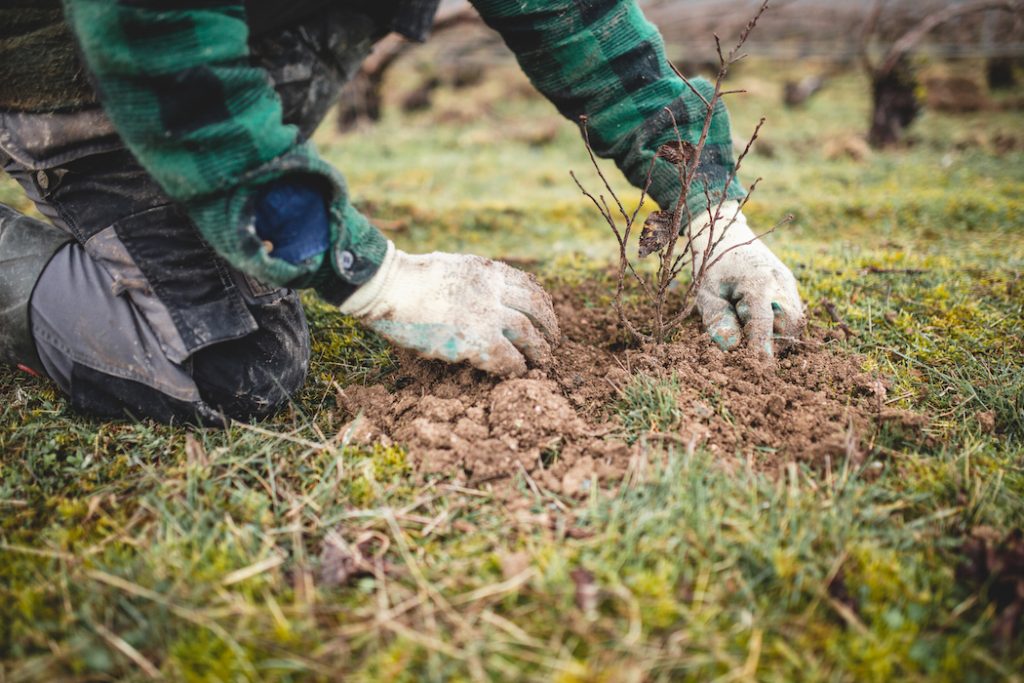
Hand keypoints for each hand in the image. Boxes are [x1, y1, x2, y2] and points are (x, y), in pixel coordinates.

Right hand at [340, 242, 558, 374]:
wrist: (389, 287)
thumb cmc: (408, 280)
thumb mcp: (450, 267)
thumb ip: (472, 281)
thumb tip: (480, 296)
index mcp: (486, 271)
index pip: (528, 286)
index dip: (542, 304)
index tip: (546, 315)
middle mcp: (493, 291)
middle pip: (536, 309)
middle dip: (548, 327)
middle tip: (551, 341)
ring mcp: (487, 316)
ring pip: (529, 334)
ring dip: (539, 350)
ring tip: (542, 360)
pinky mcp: (476, 341)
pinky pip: (509, 357)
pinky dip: (517, 366)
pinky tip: (517, 372)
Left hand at [688, 201, 803, 356]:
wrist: (728, 234)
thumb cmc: (713, 266)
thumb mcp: (706, 292)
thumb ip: (717, 319)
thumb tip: (731, 347)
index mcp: (757, 282)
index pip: (764, 323)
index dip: (762, 348)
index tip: (759, 368)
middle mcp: (780, 282)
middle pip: (789, 325)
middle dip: (774, 341)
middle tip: (749, 343)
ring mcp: (789, 283)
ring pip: (795, 321)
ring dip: (778, 334)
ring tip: (750, 327)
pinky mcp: (791, 286)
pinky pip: (793, 313)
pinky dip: (780, 325)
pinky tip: (757, 319)